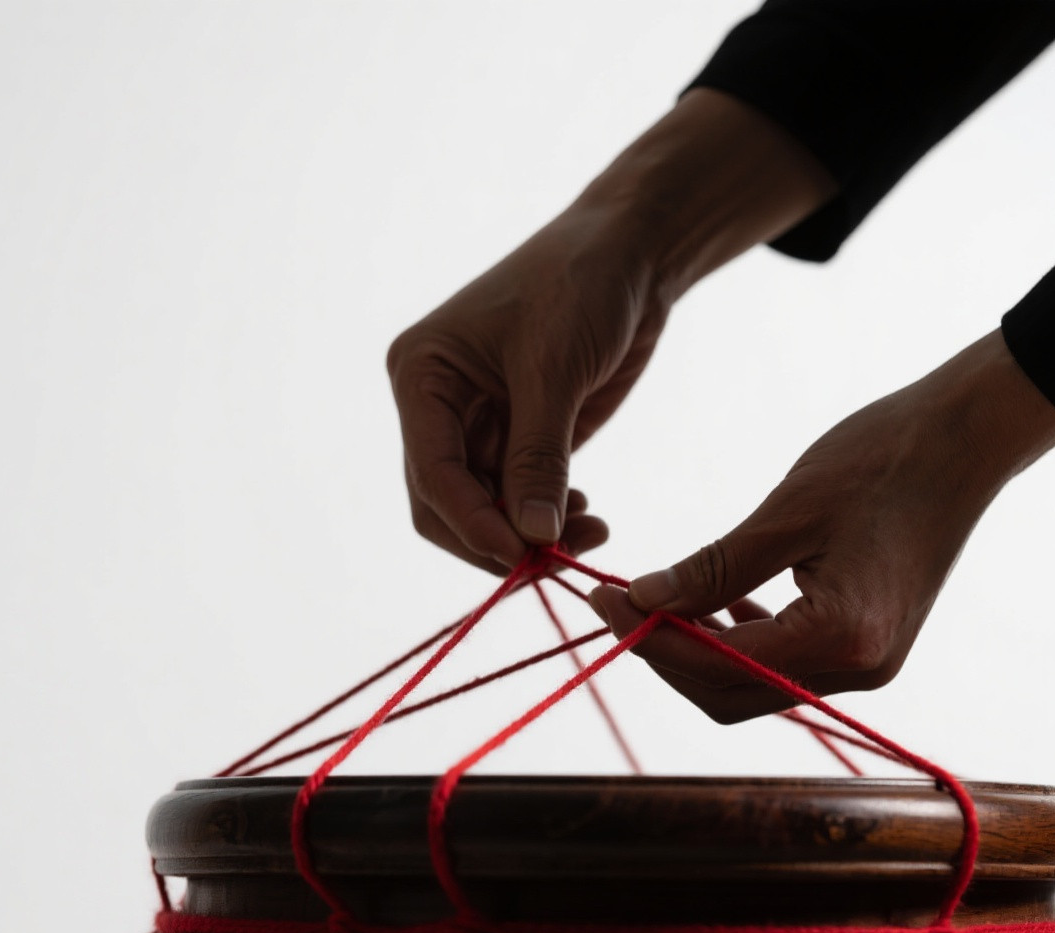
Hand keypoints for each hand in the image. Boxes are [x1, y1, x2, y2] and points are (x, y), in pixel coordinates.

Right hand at [387, 208, 665, 572]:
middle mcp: (438, 408)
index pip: (432, 474)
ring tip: (590, 534)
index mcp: (422, 376)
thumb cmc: (581, 284)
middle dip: (497, 539)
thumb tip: (532, 538)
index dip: (473, 523)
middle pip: (447, 507)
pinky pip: (519, 501)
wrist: (632, 252)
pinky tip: (586, 517)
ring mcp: (478, 428)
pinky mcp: (518, 440)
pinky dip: (547, 519)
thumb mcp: (554, 369)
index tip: (524, 554)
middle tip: (558, 558)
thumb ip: (539, 457)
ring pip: (484, 512)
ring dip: (530, 535)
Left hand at [588, 330, 1054, 721]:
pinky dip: (739, 645)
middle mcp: (859, 670)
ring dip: (698, 653)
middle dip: (666, 656)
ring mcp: (867, 666)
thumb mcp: (786, 513)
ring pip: (752, 687)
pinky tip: (717, 606)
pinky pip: (784, 667)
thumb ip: (712, 569)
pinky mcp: (867, 648)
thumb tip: (642, 601)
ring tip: (657, 603)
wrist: (967, 439)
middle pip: (729, 694)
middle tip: (620, 605)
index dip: (651, 640)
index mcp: (841, 637)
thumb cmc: (882, 459)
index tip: (604, 601)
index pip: (718, 666)